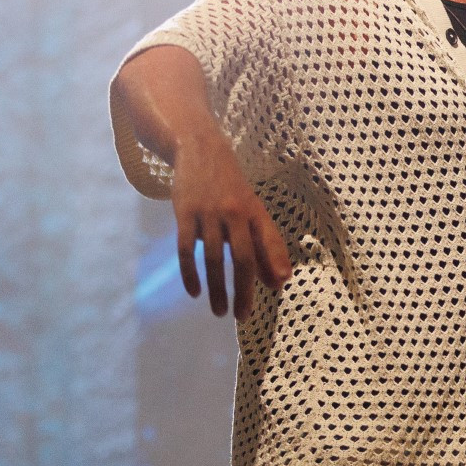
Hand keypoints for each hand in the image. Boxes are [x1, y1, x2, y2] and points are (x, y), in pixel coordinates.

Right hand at [169, 134, 291, 319]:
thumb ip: (266, 245)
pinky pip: (186, 249)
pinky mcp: (185, 213)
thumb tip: (280, 281)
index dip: (274, 266)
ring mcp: (208, 213)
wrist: (199, 149)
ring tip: (219, 311)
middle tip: (242, 316)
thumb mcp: (252, 210)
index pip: (269, 243)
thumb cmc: (230, 187)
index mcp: (255, 212)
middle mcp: (235, 213)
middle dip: (243, 289)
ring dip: (216, 288)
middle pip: (242, 257)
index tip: (276, 291)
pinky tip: (194, 292)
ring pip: (213, 258)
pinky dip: (190, 273)